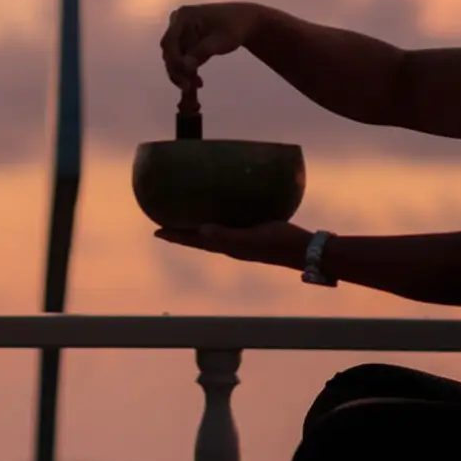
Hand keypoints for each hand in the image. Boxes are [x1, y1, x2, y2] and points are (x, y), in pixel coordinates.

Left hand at [154, 221, 314, 268]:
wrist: (305, 249)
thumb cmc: (279, 242)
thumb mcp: (252, 238)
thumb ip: (228, 235)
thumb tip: (201, 231)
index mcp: (228, 246)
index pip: (195, 241)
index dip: (175, 236)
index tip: (156, 231)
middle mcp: (231, 244)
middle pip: (199, 238)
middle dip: (181, 231)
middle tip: (163, 223)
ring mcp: (242, 240)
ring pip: (212, 233)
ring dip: (196, 227)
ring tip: (185, 218)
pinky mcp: (253, 232)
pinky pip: (228, 225)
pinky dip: (216, 220)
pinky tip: (220, 211)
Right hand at [160, 2, 266, 89]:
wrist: (245, 22)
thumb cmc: (234, 27)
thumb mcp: (220, 40)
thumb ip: (201, 52)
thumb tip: (184, 67)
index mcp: (183, 16)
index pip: (169, 42)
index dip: (174, 61)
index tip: (184, 78)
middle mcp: (177, 23)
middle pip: (169, 52)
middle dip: (177, 71)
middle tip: (189, 88)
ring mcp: (180, 33)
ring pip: (174, 59)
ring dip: (182, 74)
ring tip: (197, 86)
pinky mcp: (186, 43)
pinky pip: (182, 60)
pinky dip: (188, 72)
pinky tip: (199, 82)